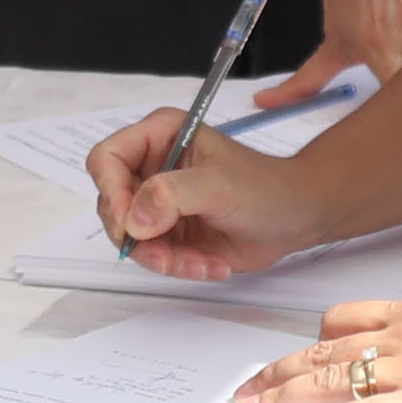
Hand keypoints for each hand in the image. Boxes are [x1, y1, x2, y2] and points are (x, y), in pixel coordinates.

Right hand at [91, 100, 344, 275]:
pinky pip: (152, 256)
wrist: (294, 217)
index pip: (106, 159)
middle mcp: (152, 166)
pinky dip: (178, 267)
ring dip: (161, 258)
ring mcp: (158, 201)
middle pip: (111, 203)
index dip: (110, 192)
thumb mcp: (218, 184)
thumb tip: (134, 219)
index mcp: (160, 135)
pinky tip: (211, 264)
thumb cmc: (264, 187)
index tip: (129, 223)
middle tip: (164, 256)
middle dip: (137, 237)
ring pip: (129, 237)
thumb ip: (172, 194)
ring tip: (200, 263)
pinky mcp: (168, 232)